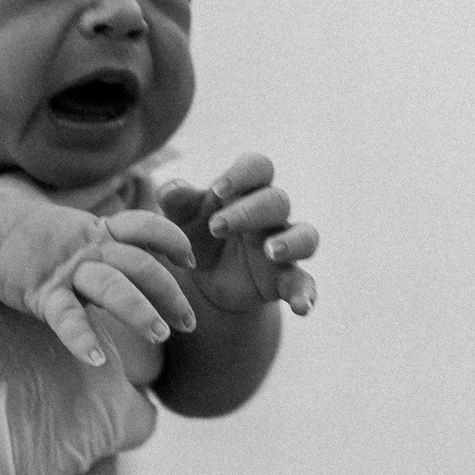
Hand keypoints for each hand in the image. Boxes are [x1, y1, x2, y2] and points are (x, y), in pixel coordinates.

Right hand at [0, 199, 198, 368]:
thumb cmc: (38, 241)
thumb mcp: (79, 234)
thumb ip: (110, 246)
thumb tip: (144, 264)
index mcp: (100, 233)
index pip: (145, 228)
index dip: (171, 239)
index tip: (189, 260)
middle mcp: (89, 249)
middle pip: (140, 265)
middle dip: (169, 293)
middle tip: (189, 322)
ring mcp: (66, 270)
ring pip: (112, 287)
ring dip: (140, 311)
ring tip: (162, 336)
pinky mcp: (42, 293)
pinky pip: (66, 318)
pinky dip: (82, 339)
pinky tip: (98, 360)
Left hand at [158, 152, 319, 316]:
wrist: (207, 280)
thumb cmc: (199, 235)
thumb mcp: (182, 220)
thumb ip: (177, 202)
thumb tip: (169, 190)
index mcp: (245, 192)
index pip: (257, 167)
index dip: (241, 174)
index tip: (216, 190)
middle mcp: (270, 216)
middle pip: (277, 200)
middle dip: (249, 211)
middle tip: (216, 227)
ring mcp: (283, 247)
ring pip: (304, 235)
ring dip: (291, 242)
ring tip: (271, 251)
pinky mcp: (286, 279)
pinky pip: (304, 282)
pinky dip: (306, 294)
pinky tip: (302, 307)